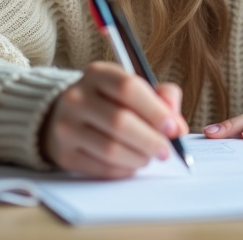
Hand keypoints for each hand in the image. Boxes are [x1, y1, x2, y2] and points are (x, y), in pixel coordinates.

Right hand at [42, 61, 189, 177]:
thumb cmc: (113, 101)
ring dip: (139, 157)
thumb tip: (177, 126)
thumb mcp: (137, 88)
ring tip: (149, 156)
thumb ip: (164, 98)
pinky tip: (131, 162)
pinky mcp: (65, 155)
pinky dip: (125, 169)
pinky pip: (102, 168)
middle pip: (119, 122)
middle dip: (150, 140)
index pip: (128, 88)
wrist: (68, 116)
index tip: (173, 128)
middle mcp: (77, 98)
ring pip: (111, 149)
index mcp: (98, 74)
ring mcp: (67, 127)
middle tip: (167, 150)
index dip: (155, 111)